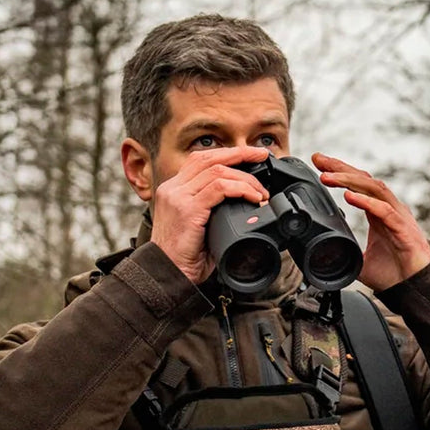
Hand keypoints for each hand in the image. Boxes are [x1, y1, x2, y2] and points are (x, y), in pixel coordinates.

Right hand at [151, 146, 270, 284]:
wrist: (167, 275)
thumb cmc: (184, 257)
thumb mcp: (199, 226)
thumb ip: (213, 210)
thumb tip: (245, 205)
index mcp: (173, 189)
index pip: (201, 160)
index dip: (228, 154)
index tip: (251, 155)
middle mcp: (173, 189)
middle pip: (209, 158)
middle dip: (240, 153)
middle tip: (262, 156)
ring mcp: (178, 197)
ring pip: (217, 171)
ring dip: (245, 179)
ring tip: (261, 191)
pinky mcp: (186, 209)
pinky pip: (218, 188)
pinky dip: (240, 189)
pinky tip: (252, 198)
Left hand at [312, 153, 429, 291]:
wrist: (415, 289)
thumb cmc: (395, 273)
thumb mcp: (361, 263)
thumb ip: (346, 255)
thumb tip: (324, 258)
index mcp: (379, 212)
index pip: (358, 184)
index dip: (340, 172)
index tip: (318, 163)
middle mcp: (389, 208)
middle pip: (364, 179)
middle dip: (341, 168)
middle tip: (319, 160)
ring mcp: (397, 216)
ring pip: (374, 188)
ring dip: (349, 181)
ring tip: (328, 177)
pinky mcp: (403, 229)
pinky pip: (384, 210)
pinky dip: (366, 202)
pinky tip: (349, 197)